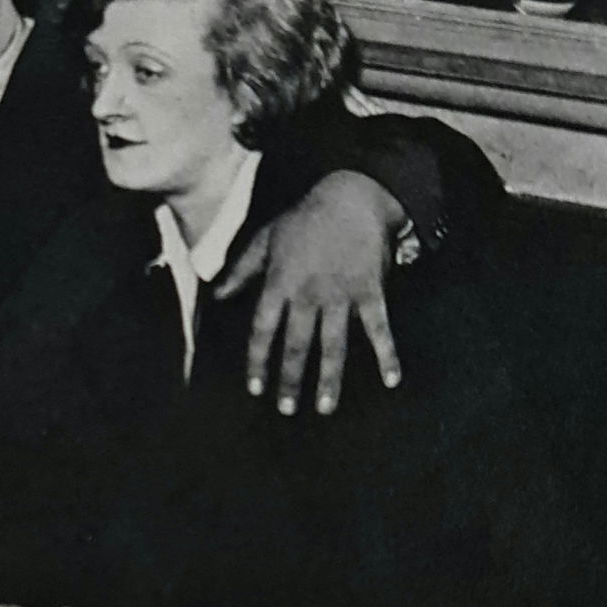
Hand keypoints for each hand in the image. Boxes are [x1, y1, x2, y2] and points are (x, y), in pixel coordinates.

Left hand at [218, 171, 400, 416]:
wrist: (350, 196)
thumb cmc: (304, 218)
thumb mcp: (265, 238)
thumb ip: (241, 270)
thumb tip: (216, 294)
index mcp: (279, 282)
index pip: (262, 330)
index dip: (257, 361)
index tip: (255, 387)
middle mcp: (307, 294)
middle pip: (296, 345)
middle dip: (290, 380)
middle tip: (287, 409)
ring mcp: (340, 295)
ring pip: (332, 345)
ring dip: (328, 379)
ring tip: (325, 407)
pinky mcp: (369, 291)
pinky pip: (378, 328)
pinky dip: (386, 353)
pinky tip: (390, 379)